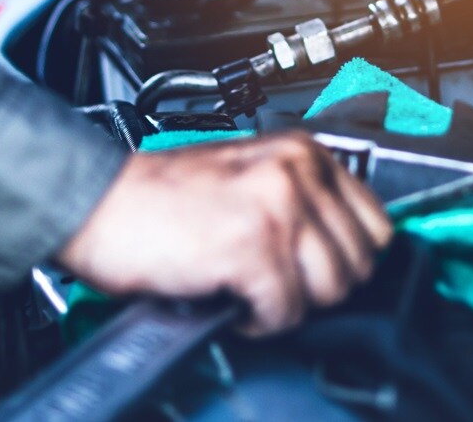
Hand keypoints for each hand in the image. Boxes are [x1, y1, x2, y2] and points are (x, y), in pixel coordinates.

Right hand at [56, 134, 393, 334]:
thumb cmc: (159, 196)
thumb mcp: (247, 174)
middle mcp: (296, 172)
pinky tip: (230, 299)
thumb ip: (298, 197)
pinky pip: (286, 312)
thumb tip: (341, 248)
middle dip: (318, 285)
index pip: (375, 222)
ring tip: (250, 290)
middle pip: (357, 263)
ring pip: (329, 290)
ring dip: (289, 304)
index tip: (316, 268)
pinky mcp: (253, 249)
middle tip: (275, 282)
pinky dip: (258, 321)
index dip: (345, 257)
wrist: (97, 202)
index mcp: (301, 151)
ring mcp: (278, 209)